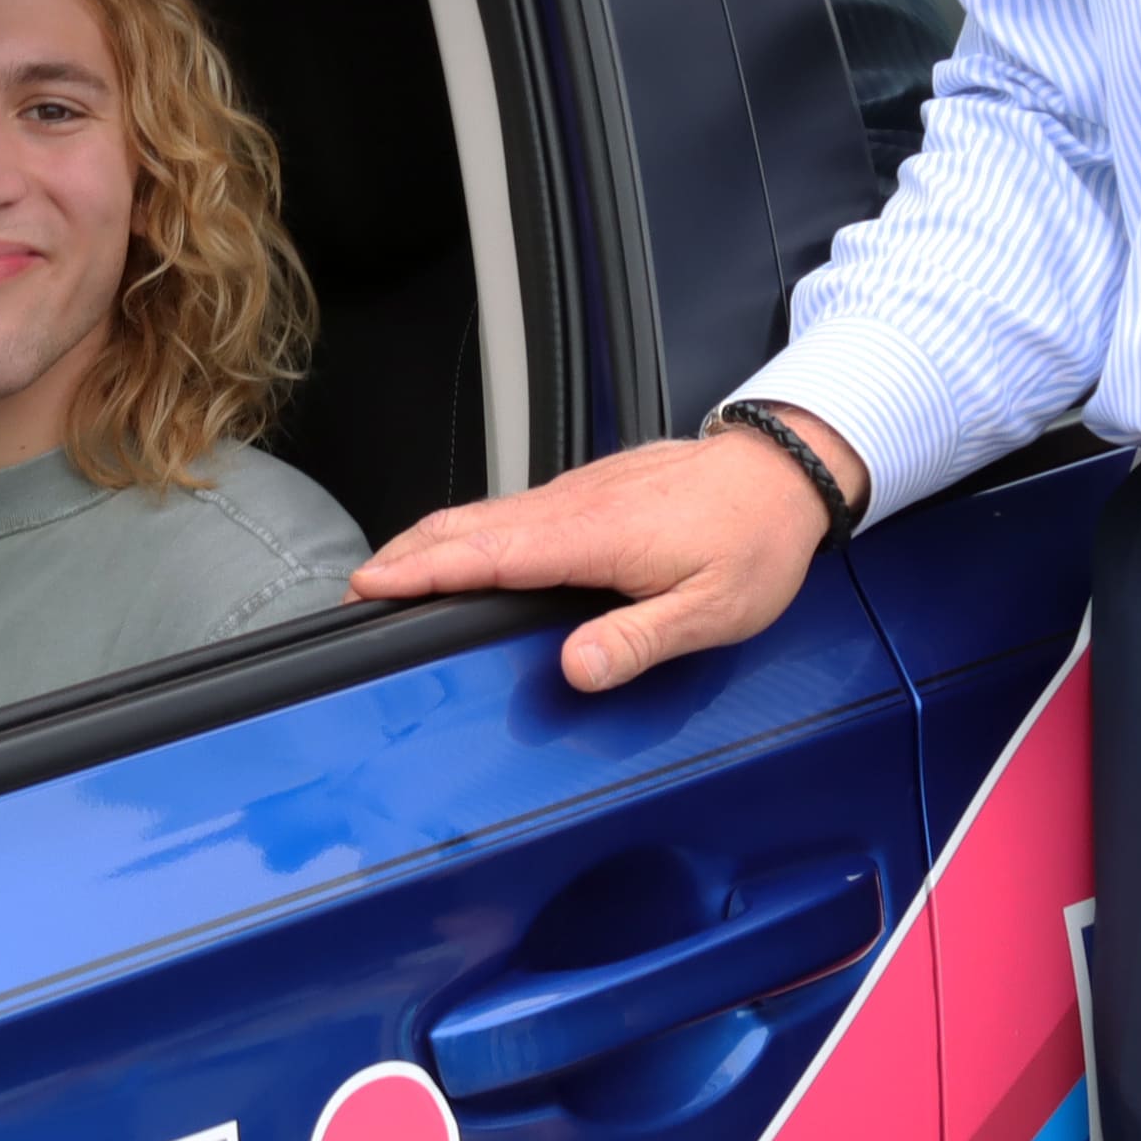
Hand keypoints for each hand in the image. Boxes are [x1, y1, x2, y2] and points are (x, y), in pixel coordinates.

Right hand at [350, 410, 864, 692]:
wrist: (785, 469)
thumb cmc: (756, 540)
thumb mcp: (714, 608)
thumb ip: (640, 640)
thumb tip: (574, 670)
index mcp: (595, 537)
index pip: (488, 555)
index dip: (423, 572)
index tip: (369, 588)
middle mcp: (573, 506)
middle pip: (466, 527)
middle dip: (404, 557)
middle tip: (356, 593)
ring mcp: (576, 492)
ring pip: (483, 514)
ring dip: (428, 543)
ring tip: (387, 576)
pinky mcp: (587, 490)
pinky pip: (509, 510)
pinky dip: (465, 532)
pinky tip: (458, 553)